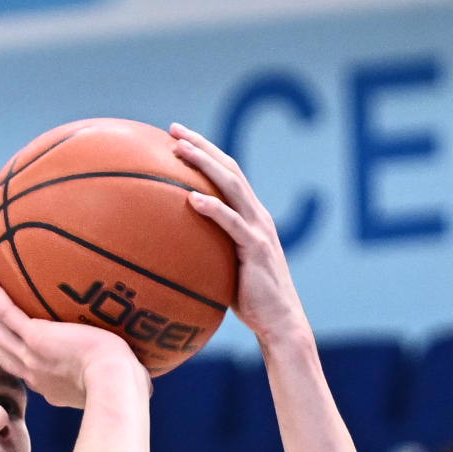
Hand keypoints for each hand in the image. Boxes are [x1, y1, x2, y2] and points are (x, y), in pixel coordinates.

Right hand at [0, 276, 142, 412]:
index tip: (15, 346)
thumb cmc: (125, 385)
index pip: (29, 370)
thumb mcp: (118, 382)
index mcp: (54, 385)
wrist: (115, 382)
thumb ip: (123, 378)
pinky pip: (7, 313)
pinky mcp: (35, 337)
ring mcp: (31, 356)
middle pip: (4, 352)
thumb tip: (145, 383)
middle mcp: (37, 373)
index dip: (18, 357)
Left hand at [167, 125, 311, 357]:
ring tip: (179, 150)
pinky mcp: (256, 249)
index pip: (228, 174)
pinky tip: (192, 198)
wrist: (279, 322)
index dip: (206, 151)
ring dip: (205, 164)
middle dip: (201, 145)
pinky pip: (231, 223)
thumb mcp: (225, 267)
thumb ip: (209, 250)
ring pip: (231, 186)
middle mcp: (257, 215)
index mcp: (251, 216)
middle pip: (229, 169)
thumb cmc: (250, 300)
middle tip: (173, 130)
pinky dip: (213, 208)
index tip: (179, 137)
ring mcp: (259, 230)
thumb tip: (174, 248)